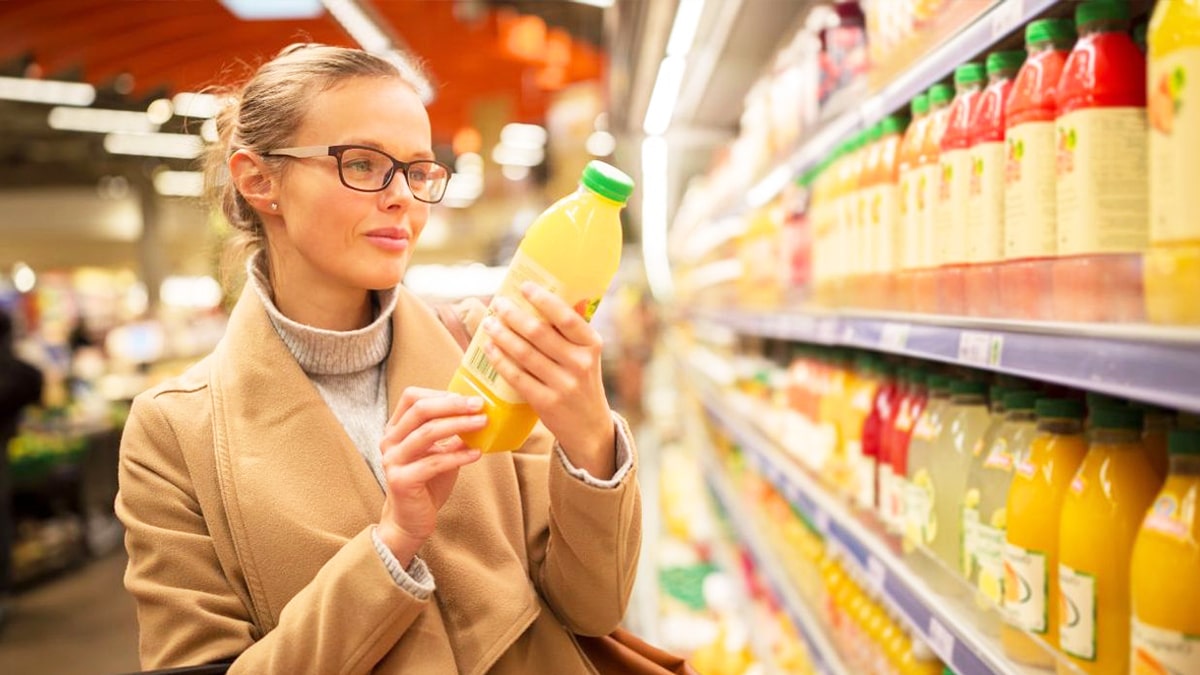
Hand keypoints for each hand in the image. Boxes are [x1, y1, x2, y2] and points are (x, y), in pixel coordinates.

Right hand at [376, 387, 485, 563]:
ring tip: (482, 424)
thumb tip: (478, 412)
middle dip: (453, 405)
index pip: (412, 397)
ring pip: (427, 433)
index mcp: (396, 429)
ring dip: (459, 425)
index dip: (441, 393)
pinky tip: (476, 453)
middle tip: (479, 405)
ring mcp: (392, 460)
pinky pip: (434, 462)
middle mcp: (389, 441)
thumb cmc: (427, 482)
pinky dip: (458, 456)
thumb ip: (450, 433)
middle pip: (420, 410)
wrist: (410, 520)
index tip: (469, 397)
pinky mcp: (401, 480)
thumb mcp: (439, 451)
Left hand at [482, 282, 615, 478]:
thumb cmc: (583, 384)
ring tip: (489, 323)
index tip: (523, 287)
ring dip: (502, 335)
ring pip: (524, 353)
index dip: (543, 300)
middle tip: (498, 304)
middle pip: (539, 332)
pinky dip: (500, 360)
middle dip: (513, 315)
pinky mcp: (546, 403)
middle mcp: (580, 364)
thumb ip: (571, 333)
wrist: (590, 429)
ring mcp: (564, 385)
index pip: (566, 317)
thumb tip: (549, 298)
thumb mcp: (587, 357)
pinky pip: (517, 376)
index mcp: (592, 346)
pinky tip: (490, 348)